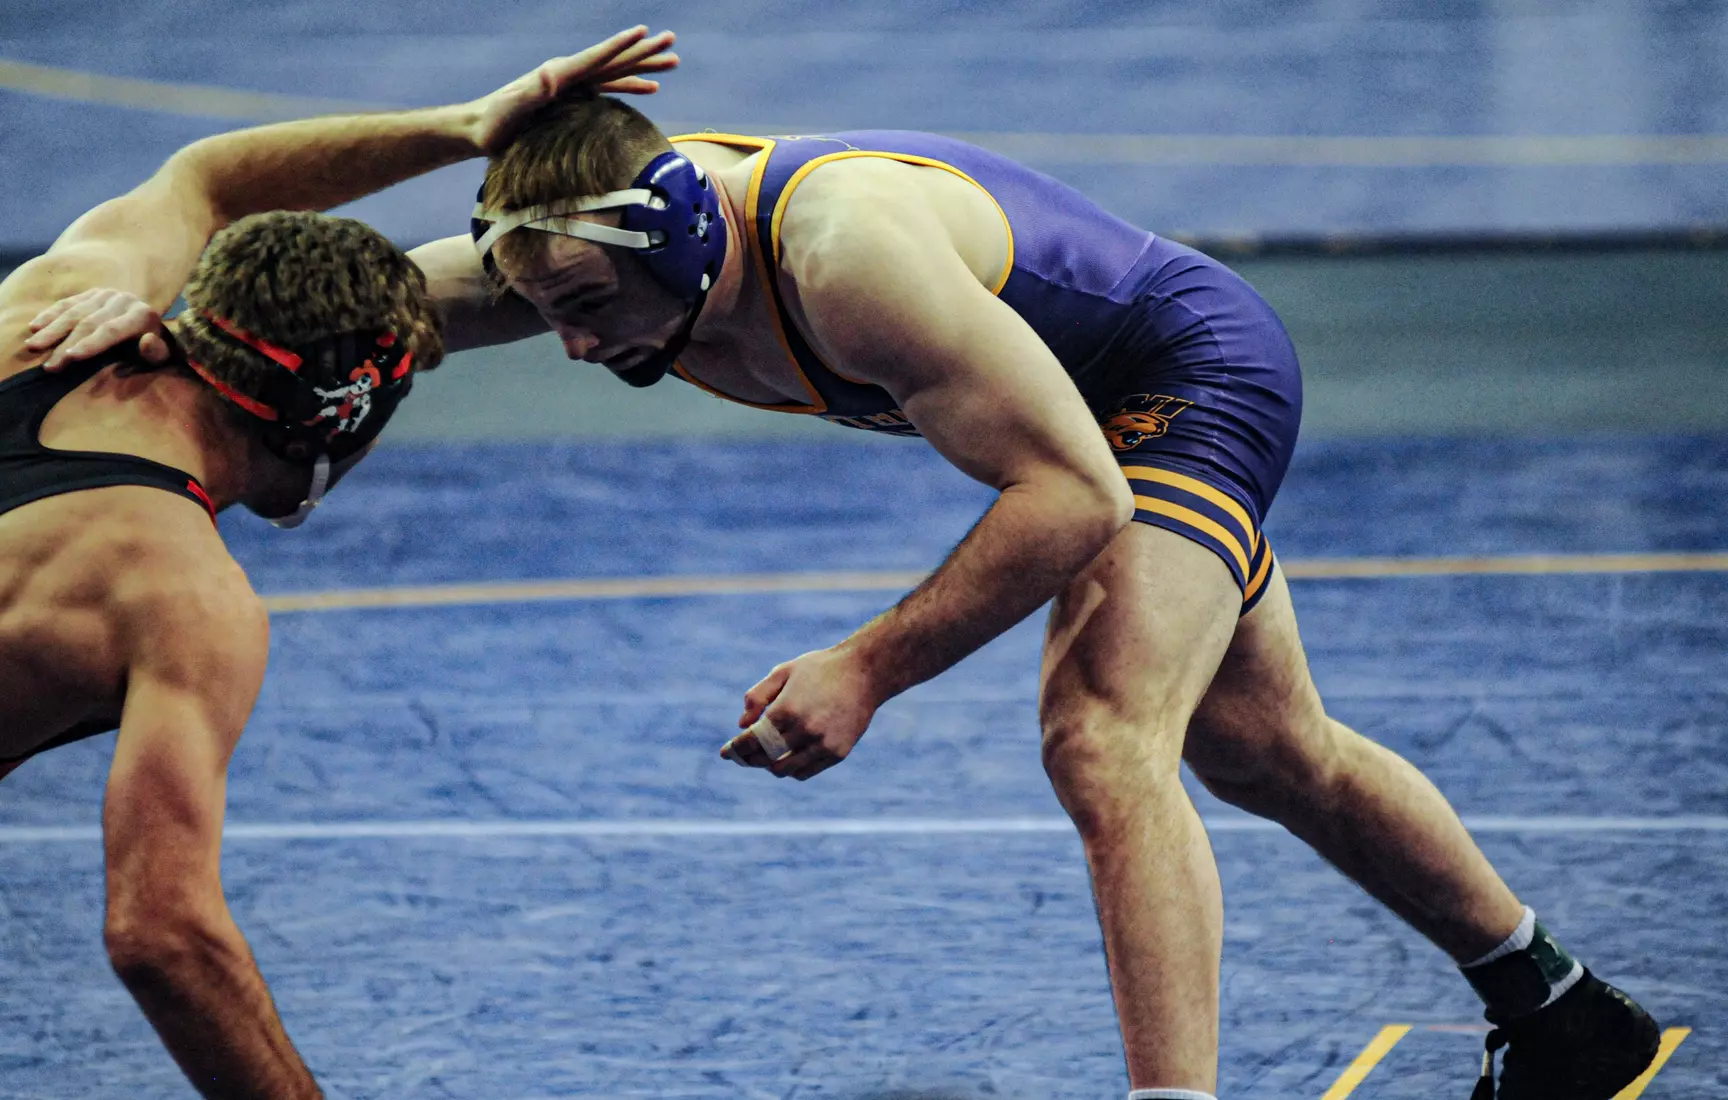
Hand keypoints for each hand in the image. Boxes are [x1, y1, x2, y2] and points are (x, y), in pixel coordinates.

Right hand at [25, 288, 170, 370]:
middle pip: (88, 322)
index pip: (111, 330)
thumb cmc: (153, 348)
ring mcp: (105, 295)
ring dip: (51, 330)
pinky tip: (34, 327)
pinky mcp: (91, 293)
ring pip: (73, 312)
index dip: (91, 344)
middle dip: (65, 344)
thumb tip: (148, 341)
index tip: (70, 357)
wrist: (151, 324)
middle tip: (49, 365)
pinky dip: (49, 315)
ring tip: (33, 347)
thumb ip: (156, 352)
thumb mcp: (161, 355)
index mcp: (142, 315)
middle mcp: (122, 300)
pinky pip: (67, 303)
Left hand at [469, 26, 678, 154]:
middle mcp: (571, 74)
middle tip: (672, 40)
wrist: (481, 129)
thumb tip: (551, 76)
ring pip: (619, 73)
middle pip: (615, 60)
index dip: (621, 45)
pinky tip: (649, 90)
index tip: (644, 32)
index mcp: (560, 74)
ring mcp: (574, 86)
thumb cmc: (495, 121)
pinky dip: (631, 89)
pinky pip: (611, 91)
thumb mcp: (513, 106)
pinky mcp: (575, 99)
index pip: (597, 57)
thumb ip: (533, 90)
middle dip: (645, 51)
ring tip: (673, 62)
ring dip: (645, 68)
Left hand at [721, 647, 883, 780]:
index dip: (736, 749)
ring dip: (770, 766)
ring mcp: (822, 744)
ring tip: (765, 758)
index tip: (726, 753)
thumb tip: (741, 725)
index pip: (752, 740)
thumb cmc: (819, 669)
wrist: (865, 672)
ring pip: (784, 769)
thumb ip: (758, 696)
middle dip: (748, 759)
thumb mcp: (784, 671)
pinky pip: (804, 772)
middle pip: (764, 757)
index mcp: (786, 708)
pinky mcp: (837, 753)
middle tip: (741, 757)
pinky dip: (791, 770)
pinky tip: (787, 759)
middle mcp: (804, 729)